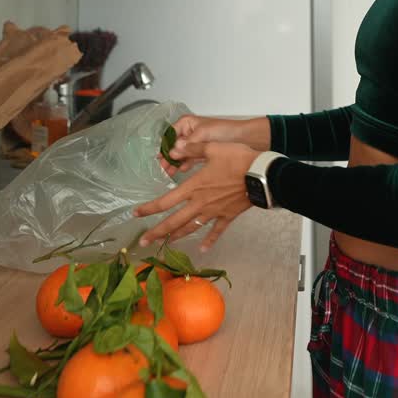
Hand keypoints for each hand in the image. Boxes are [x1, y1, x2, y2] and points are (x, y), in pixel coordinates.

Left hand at [137, 140, 258, 251]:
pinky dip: (209, 241)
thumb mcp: (213, 147)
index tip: (136, 214)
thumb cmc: (238, 159)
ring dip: (176, 237)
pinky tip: (202, 249)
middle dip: (156, 233)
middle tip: (142, 243)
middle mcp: (200, 203)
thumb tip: (173, 147)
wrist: (262, 175)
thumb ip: (192, 148)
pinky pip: (216, 232)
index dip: (149, 209)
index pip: (165, 201)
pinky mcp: (227, 216)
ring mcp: (213, 212)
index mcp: (194, 187)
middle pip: (173, 222)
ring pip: (191, 228)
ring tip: (164, 244)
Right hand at [160, 114, 246, 175]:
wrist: (244, 138)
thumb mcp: (204, 134)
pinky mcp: (202, 151)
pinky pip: (190, 158)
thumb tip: (174, 149)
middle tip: (164, 168)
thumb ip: (189, 143)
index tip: (161, 158)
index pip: (170, 135)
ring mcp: (195, 142)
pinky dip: (185, 163)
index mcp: (187, 123)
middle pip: (174, 145)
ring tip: (170, 172)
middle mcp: (189, 132)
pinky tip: (182, 170)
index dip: (165, 146)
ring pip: (181, 153)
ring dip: (176, 162)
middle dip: (169, 157)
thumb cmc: (226, 130)